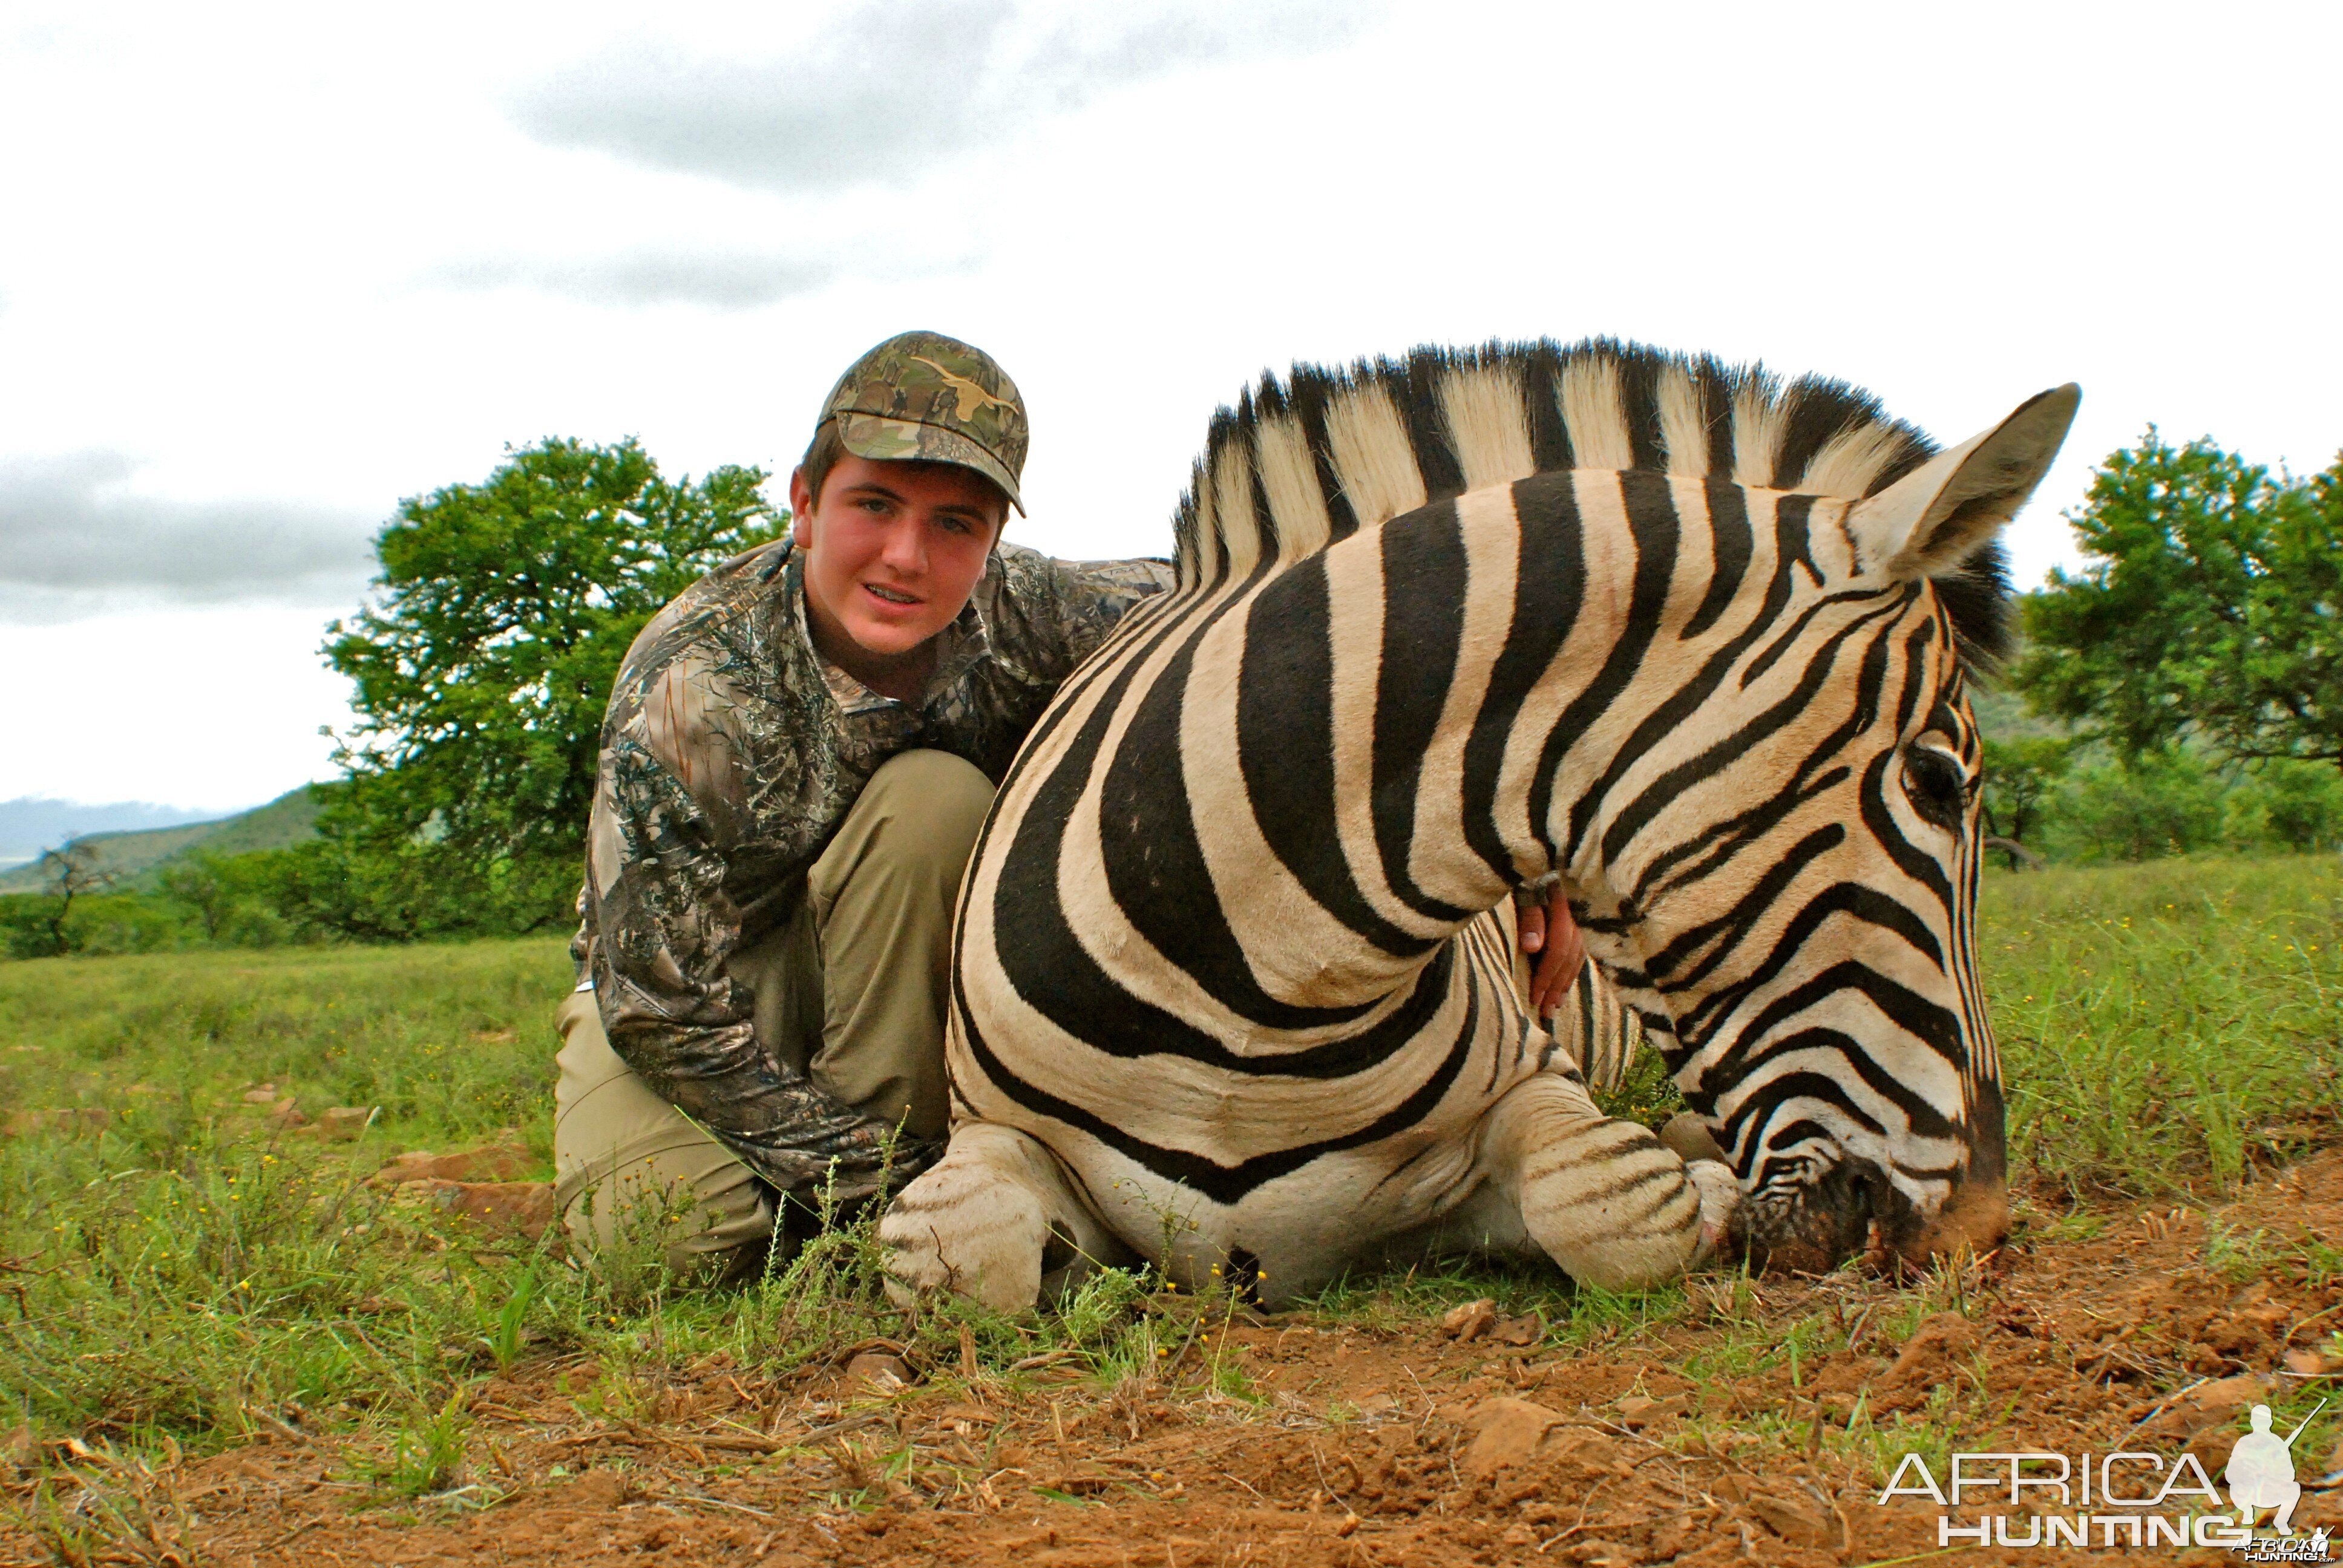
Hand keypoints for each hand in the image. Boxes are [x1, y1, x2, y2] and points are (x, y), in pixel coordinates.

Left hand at [1517, 883, 1585, 1019]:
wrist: (1545, 851)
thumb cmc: (1528, 872)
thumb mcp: (1524, 889)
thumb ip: (1530, 917)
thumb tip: (1533, 947)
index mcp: (1563, 906)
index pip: (1557, 949)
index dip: (1545, 975)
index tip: (1533, 998)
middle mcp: (1577, 915)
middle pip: (1569, 957)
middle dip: (1555, 987)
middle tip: (1544, 1012)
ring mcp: (1583, 918)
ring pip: (1577, 956)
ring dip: (1565, 983)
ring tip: (1555, 1007)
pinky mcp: (1583, 920)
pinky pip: (1581, 951)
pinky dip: (1572, 970)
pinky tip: (1565, 985)